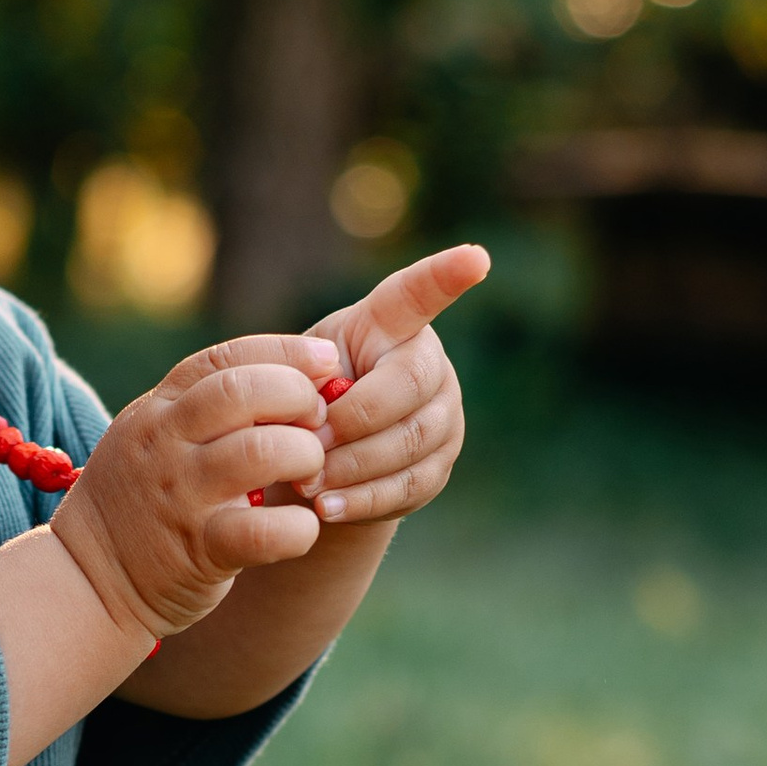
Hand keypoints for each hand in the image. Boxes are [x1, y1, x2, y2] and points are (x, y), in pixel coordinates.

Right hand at [51, 334, 341, 640]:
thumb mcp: (150, 438)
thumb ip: (200, 408)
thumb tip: (289, 377)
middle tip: (319, 423)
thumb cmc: (138, 503)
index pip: (226, 359)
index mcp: (157, 411)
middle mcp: (165, 445)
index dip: (286, 351)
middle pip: (244, 392)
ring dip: (305, 456)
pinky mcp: (200, 552)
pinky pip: (264, 532)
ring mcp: (181, 497)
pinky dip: (299, 528)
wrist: (87, 580)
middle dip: (300, 398)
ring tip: (310, 474)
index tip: (326, 361)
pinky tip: (303, 527)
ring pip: (262, 453)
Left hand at [291, 242, 490, 528]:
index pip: (419, 294)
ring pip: (408, 442)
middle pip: (407, 387)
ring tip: (306, 484)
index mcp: (392, 325)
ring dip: (352, 466)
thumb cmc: (303, 396)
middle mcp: (430, 365)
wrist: (319, 457)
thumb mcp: (290, 373)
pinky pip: (406, 485)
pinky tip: (327, 508)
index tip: (476, 258)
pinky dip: (362, 499)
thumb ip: (298, 378)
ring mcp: (444, 417)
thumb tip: (316, 413)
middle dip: (353, 419)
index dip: (446, 275)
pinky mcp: (439, 466)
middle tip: (307, 443)